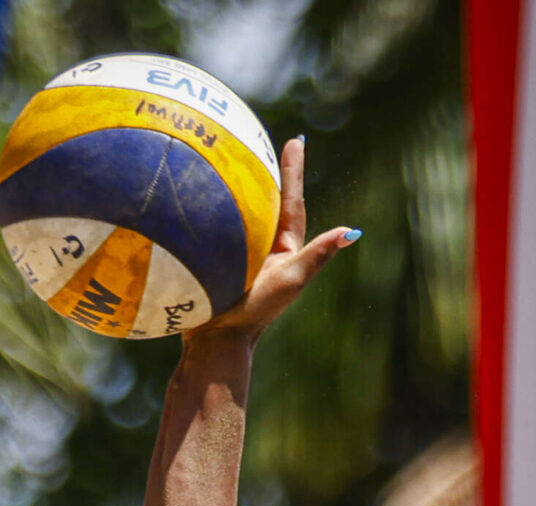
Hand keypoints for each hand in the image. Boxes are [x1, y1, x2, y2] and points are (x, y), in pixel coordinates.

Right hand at [188, 137, 355, 345]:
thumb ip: (318, 255)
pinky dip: (202, 205)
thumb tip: (352, 231)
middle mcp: (261, 247)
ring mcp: (234, 251)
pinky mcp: (210, 256)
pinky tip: (184, 189)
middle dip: (264, 169)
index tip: (296, 141)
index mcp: (283, 248)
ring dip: (232, 183)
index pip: (291, 200)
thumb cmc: (257, 311)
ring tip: (225, 152)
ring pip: (235, 209)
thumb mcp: (291, 280)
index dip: (294, 171)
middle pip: (264, 198)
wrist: (215, 338)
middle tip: (260, 137)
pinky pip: (208, 223)